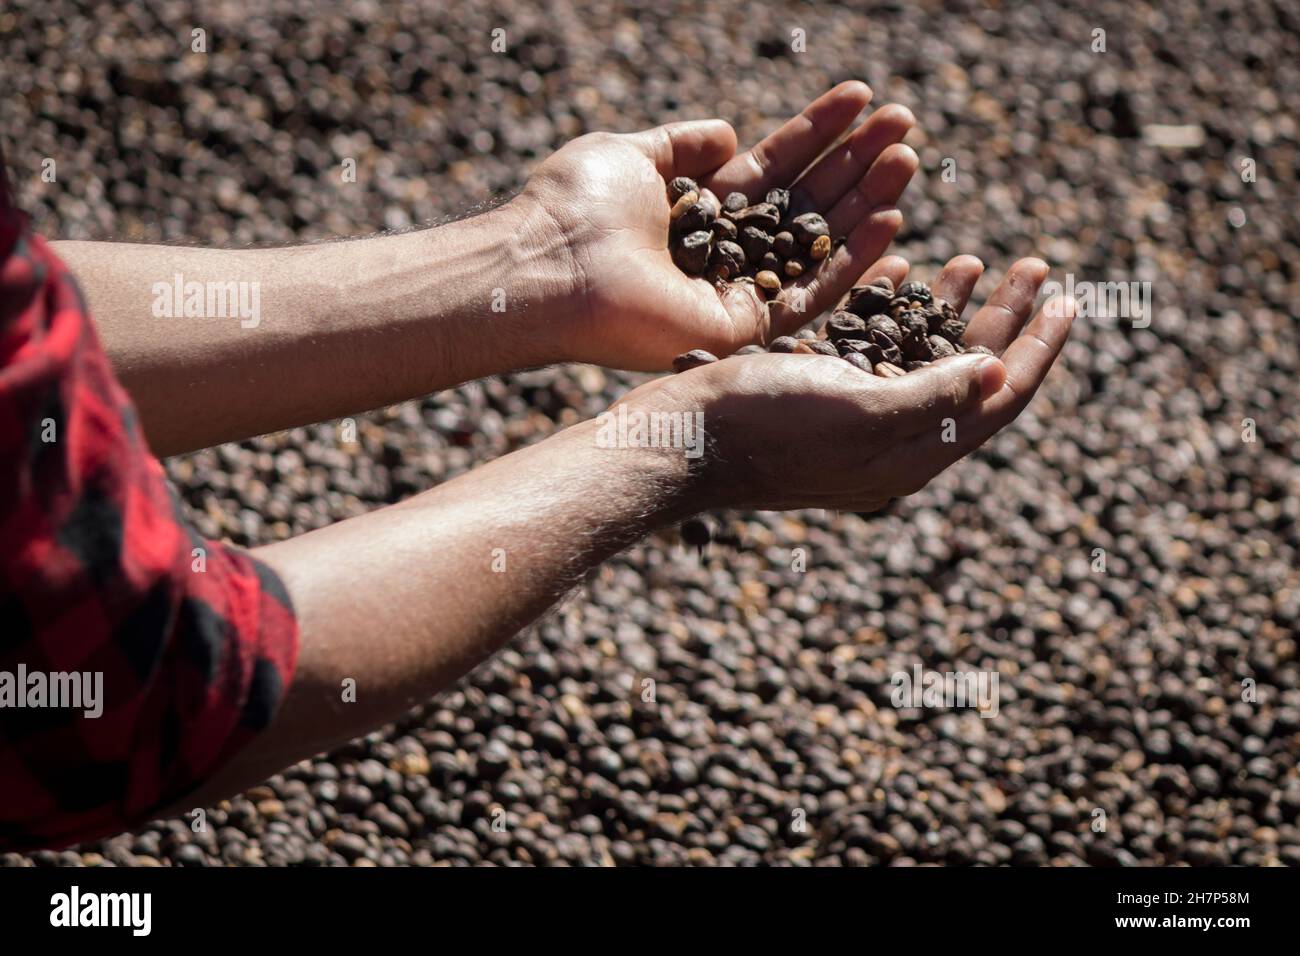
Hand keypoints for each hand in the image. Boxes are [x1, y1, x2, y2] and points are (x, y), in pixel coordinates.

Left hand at [517, 82, 917, 370]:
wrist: (548, 267)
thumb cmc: (575, 207)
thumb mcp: (629, 154)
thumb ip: (682, 144)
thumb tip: (728, 131)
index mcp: (702, 211)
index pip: (776, 168)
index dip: (818, 133)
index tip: (861, 98)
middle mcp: (727, 252)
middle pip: (808, 204)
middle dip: (856, 162)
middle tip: (903, 124)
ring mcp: (738, 292)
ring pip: (819, 246)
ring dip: (866, 203)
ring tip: (906, 158)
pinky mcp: (744, 330)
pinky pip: (812, 296)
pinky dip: (853, 263)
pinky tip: (890, 221)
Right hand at [615, 255, 1074, 510]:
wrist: (678, 440)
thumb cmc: (763, 426)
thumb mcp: (857, 410)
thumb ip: (933, 395)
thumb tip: (1001, 375)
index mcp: (912, 451)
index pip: (998, 399)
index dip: (1039, 349)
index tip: (1071, 301)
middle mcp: (891, 439)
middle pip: (969, 375)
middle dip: (1006, 319)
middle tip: (1035, 267)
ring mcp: (853, 419)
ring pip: (922, 359)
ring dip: (953, 309)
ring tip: (976, 260)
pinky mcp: (818, 397)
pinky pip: (874, 351)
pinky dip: (895, 311)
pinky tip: (902, 273)